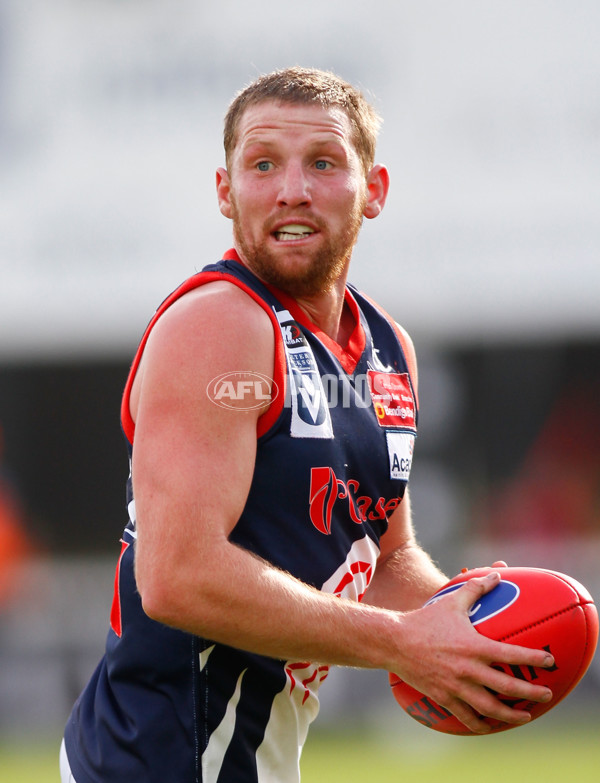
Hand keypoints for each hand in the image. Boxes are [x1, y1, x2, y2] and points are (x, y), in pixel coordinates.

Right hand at [394, 570, 553, 733]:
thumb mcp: (451, 601)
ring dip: (511, 714)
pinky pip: (467, 717)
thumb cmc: (425, 619)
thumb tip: (496, 574)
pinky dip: (481, 724)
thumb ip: (476, 588)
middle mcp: (468, 669)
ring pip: (490, 708)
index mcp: (474, 646)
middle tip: (546, 694)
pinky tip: (490, 725)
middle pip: (507, 688)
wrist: (394, 641)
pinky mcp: (444, 697)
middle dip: (531, 693)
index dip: (534, 659)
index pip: (512, 656)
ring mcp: (456, 686)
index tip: (550, 661)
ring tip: (524, 715)